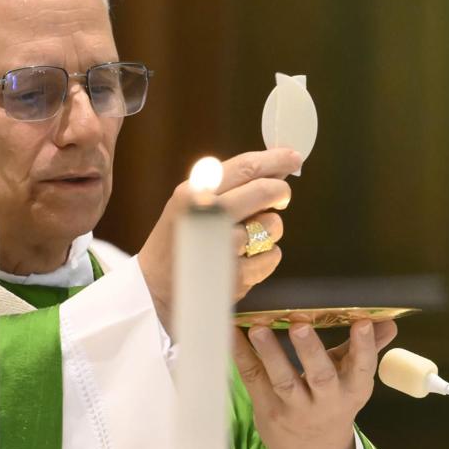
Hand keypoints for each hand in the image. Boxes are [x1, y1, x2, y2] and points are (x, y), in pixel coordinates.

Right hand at [137, 146, 298, 331]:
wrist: (154, 291)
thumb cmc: (178, 243)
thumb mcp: (188, 204)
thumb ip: (227, 186)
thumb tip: (276, 170)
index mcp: (194, 193)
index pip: (245, 167)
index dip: (275, 159)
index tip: (293, 157)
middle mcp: (208, 216)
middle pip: (265, 191)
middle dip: (281, 192)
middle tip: (281, 197)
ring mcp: (223, 247)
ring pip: (273, 226)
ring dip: (270, 229)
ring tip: (250, 237)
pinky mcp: (235, 276)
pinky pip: (273, 256)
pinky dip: (267, 257)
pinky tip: (247, 259)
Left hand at [233, 318, 397, 448]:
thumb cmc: (333, 404)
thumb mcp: (353, 381)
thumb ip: (366, 349)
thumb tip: (388, 320)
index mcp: (352, 390)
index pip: (362, 368)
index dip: (363, 346)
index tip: (361, 322)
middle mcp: (325, 401)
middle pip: (320, 376)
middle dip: (310, 350)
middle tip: (300, 324)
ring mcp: (294, 407)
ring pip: (283, 380)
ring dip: (270, 353)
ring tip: (258, 329)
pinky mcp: (267, 408)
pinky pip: (253, 379)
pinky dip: (241, 355)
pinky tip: (232, 333)